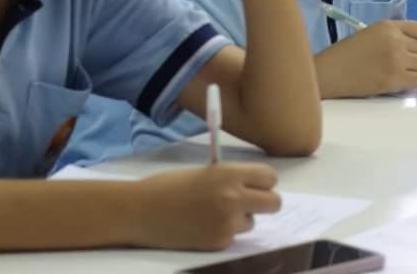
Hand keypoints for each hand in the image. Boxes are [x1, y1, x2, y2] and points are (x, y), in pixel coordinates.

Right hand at [135, 163, 280, 250]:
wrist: (141, 211)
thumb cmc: (168, 186)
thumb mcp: (204, 172)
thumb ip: (230, 178)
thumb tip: (253, 187)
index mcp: (229, 174)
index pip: (269, 177)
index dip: (264, 181)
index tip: (256, 184)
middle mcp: (233, 198)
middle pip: (274, 203)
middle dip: (265, 202)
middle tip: (249, 202)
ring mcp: (227, 224)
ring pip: (252, 222)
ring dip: (240, 218)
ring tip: (212, 213)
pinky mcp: (219, 243)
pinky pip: (233, 237)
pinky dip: (223, 232)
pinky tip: (201, 225)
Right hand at [318, 20, 416, 96]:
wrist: (330, 72)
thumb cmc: (345, 55)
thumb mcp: (369, 35)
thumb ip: (392, 37)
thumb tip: (412, 50)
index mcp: (388, 26)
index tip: (416, 51)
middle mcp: (395, 40)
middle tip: (415, 70)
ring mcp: (396, 59)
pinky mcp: (394, 79)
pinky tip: (414, 87)